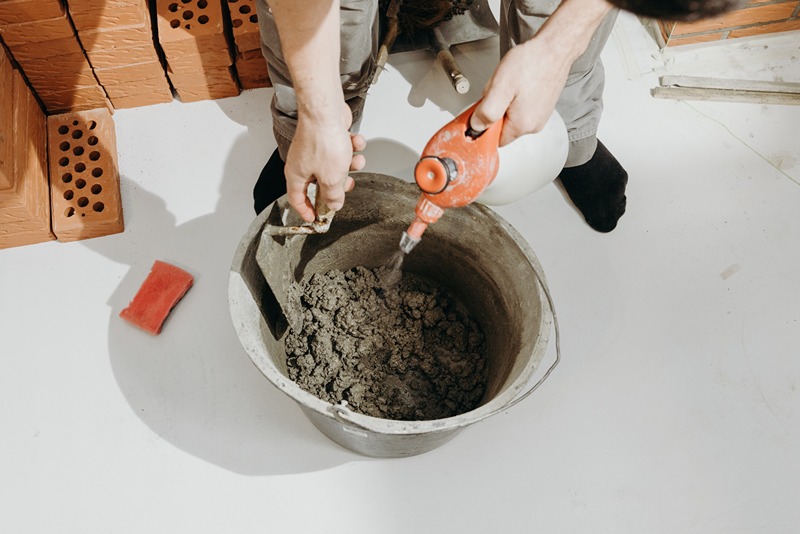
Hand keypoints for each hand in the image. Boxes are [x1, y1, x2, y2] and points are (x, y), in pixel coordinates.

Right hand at [284, 103, 365, 221]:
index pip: (297, 199)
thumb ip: (332, 196)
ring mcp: (314, 150)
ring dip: (349, 164)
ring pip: (334, 166)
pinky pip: (340, 149)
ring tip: (355, 160)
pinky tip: (355, 141)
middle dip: (337, 185)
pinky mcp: (326, 138)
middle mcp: (303, 163)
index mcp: (297, 175)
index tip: (316, 218)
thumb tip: (333, 206)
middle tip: (347, 185)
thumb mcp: (331, 178)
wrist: (326, 110)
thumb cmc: (322, 140)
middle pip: (320, 183)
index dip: (306, 211)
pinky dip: (350, 147)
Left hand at [470, 38, 570, 146]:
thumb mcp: (500, 87)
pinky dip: (516, 97)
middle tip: (499, 90)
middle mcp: (534, 125)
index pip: (494, 139)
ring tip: (511, 84)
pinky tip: (519, 83)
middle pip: (503, 127)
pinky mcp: (543, 106)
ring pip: (512, 116)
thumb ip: (486, 112)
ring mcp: (541, 116)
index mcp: (522, 125)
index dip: (484, 125)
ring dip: (505, 102)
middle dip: (495, 110)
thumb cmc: (532, 62)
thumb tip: (477, 127)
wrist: (555, 47)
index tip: (482, 109)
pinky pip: (522, 108)